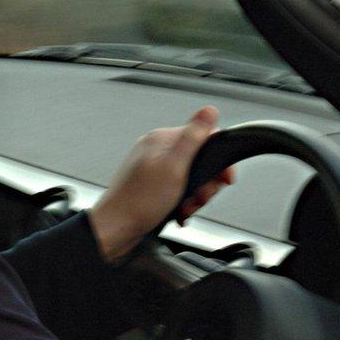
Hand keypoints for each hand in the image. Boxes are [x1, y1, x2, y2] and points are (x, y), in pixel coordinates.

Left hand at [88, 106, 233, 262]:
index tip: (224, 179)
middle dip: (205, 183)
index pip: (203, 138)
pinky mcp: (152, 186)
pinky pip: (178, 189)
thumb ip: (193, 138)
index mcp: (161, 139)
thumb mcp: (174, 167)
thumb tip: (209, 110)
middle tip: (198, 198)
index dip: (218, 160)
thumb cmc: (138, 202)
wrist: (115, 229)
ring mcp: (153, 168)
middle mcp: (156, 150)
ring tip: (186, 208)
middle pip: (199, 160)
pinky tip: (178, 212)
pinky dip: (182, 202)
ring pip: (190, 177)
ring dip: (194, 196)